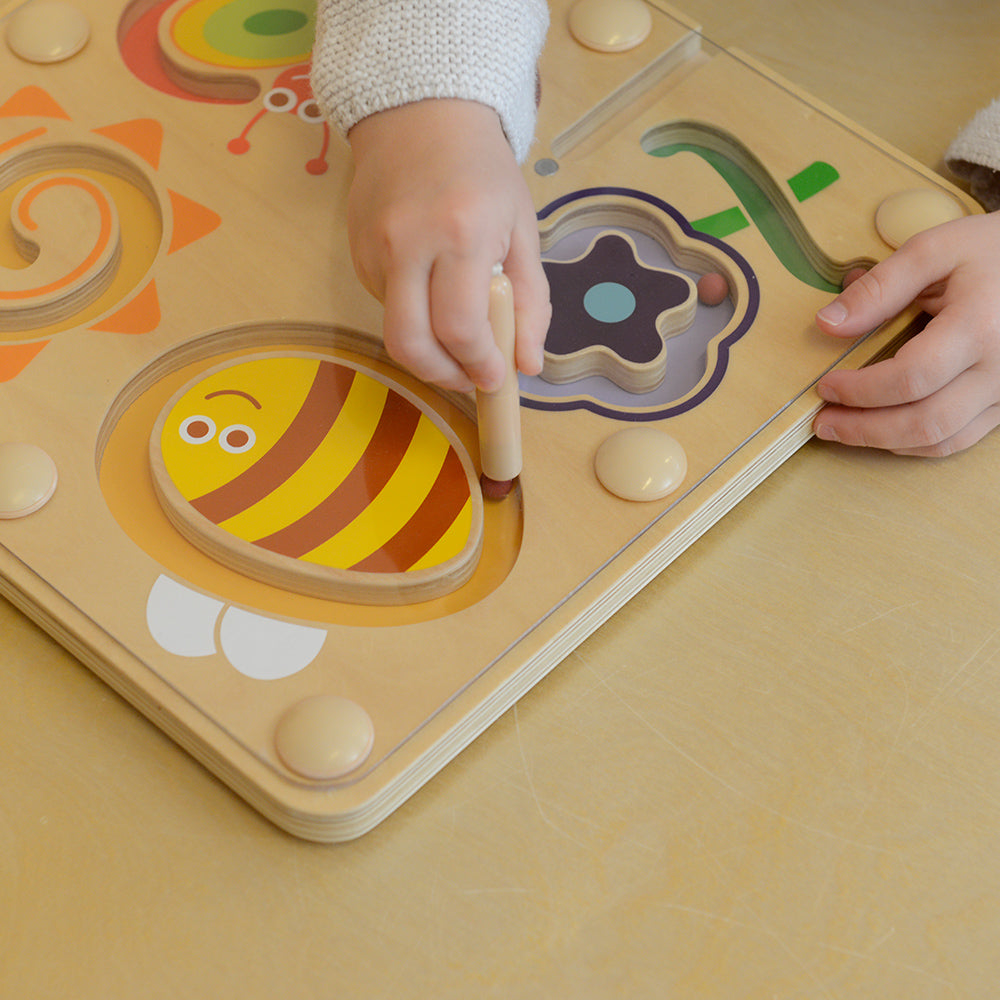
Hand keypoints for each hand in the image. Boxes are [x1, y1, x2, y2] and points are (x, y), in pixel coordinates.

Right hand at [346, 99, 550, 392]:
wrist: (421, 114)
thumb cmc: (482, 172)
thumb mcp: (523, 229)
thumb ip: (531, 301)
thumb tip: (528, 365)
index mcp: (461, 233)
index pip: (461, 327)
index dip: (480, 365)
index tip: (496, 377)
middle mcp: (408, 243)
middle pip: (411, 344)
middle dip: (443, 376)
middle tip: (469, 377)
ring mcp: (375, 250)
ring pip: (394, 332)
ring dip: (428, 353)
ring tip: (457, 344)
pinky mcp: (357, 254)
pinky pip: (386, 307)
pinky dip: (414, 318)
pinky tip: (432, 295)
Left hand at [813, 211, 999, 455]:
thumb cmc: (991, 252)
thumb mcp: (934, 250)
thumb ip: (879, 288)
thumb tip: (826, 323)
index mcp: (979, 326)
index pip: (911, 376)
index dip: (861, 390)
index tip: (825, 385)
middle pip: (926, 421)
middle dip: (865, 429)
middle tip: (823, 423)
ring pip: (942, 439)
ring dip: (885, 442)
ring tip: (843, 431)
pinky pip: (960, 439)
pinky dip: (916, 444)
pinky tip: (884, 432)